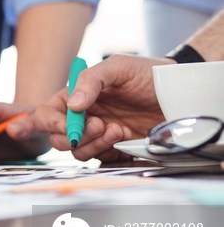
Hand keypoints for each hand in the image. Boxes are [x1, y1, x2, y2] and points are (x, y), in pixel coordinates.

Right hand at [33, 54, 170, 161]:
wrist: (179, 92)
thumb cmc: (146, 73)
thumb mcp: (118, 67)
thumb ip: (90, 81)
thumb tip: (72, 106)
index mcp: (74, 97)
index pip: (47, 114)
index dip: (50, 122)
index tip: (65, 125)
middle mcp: (82, 118)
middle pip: (58, 138)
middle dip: (74, 136)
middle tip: (98, 125)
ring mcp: (97, 135)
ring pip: (78, 152)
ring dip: (94, 144)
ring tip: (117, 129)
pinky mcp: (115, 148)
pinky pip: (100, 159)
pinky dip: (108, 151)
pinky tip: (124, 136)